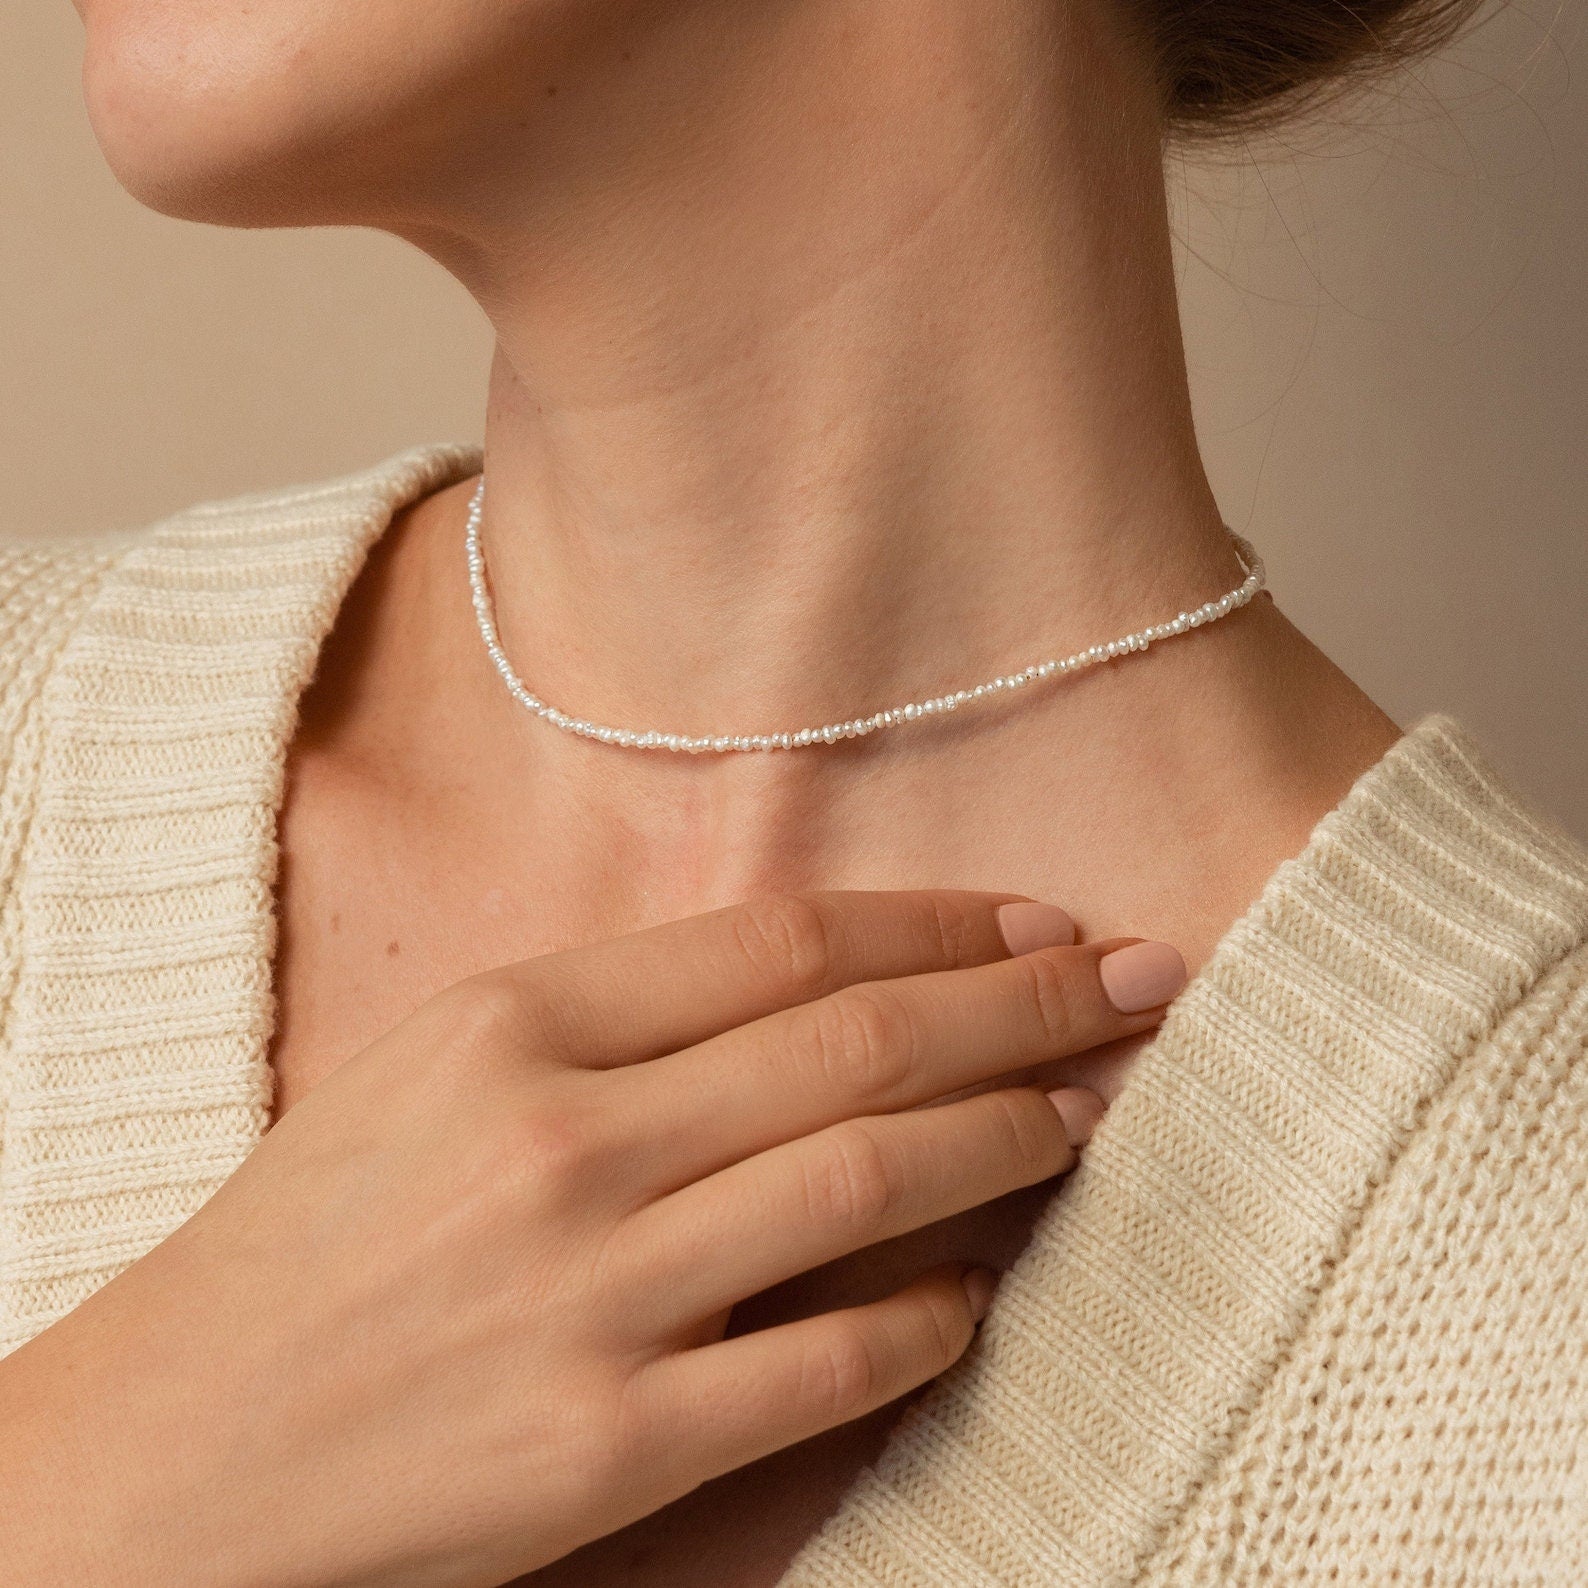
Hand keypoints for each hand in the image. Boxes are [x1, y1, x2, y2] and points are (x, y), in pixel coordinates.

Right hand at [0, 889, 1181, 1586]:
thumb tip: (816, 996)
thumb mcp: (437, 1073)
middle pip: (856, 1040)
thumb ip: (613, 1024)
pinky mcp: (610, 1444)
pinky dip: (928, 1314)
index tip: (1034, 921)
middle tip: (1136, 980)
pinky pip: (830, 1361)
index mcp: (512, 1022)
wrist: (167, 1457)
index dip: (936, 923)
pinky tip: (980, 1288)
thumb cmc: (311, 1243)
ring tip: (1090, 1109)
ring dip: (1007, 1137)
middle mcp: (563, 1139)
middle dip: (1024, 1005)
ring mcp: (593, 1293)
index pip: (782, 942)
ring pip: (866, 1182)